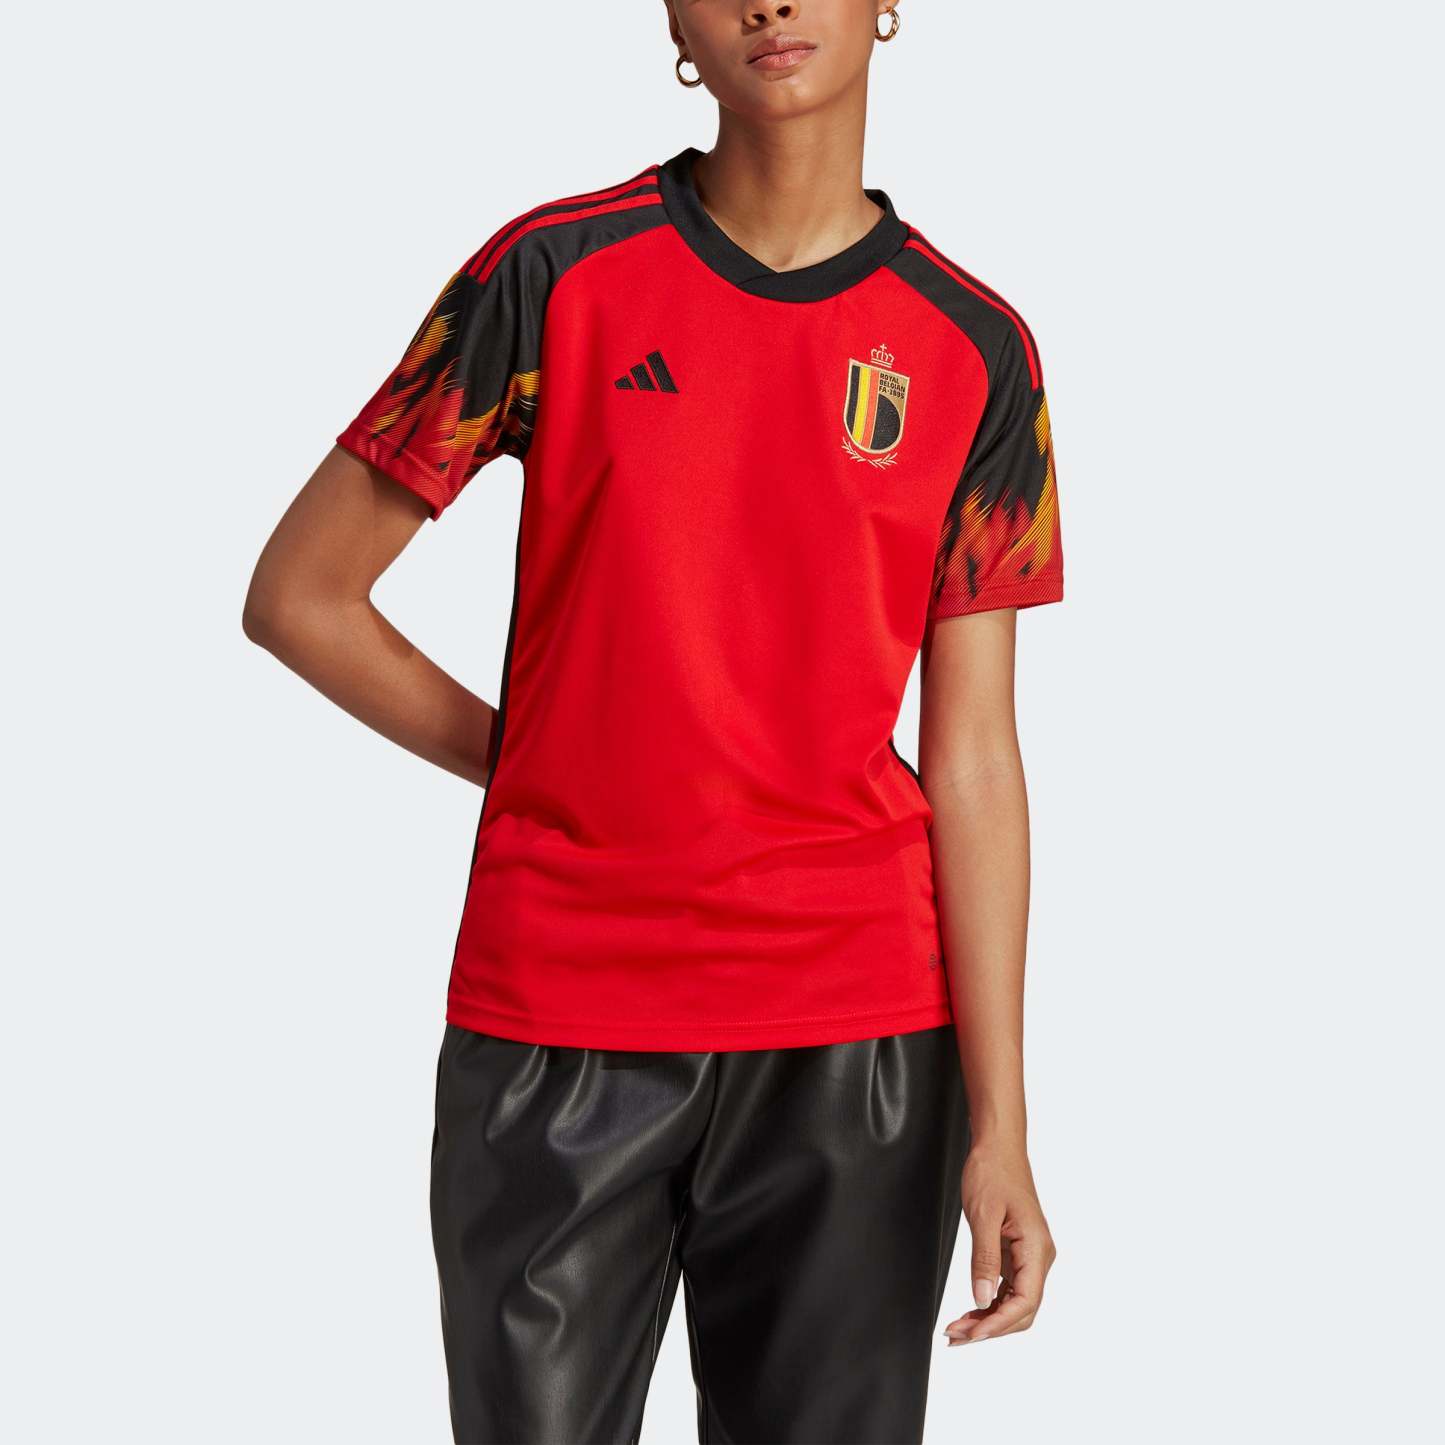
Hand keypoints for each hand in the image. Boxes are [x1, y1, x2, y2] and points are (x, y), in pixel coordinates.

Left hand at [944, 1140, 1055, 1344]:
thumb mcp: (983, 1215)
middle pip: (1022, 1309)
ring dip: (988, 1318)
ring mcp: (1029, 1255)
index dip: (998, 1322)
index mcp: (1037, 1248)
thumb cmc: (992, 1172)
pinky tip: (970, 1310)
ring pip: (1015, 1301)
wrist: (997, 1146)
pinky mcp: (1017, 1252)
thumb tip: (983, 1297)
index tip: (972, 1333)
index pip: (1026, 1301)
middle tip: (957, 1336)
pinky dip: (990, 1302)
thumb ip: (985, 1259)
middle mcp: (1039, 1256)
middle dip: (991, 1328)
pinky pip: (1009, 1287)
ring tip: (958, 1329)